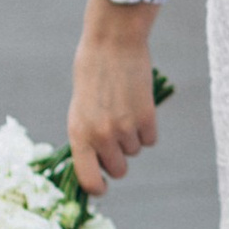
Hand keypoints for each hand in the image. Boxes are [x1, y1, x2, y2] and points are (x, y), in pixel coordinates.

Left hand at [69, 0, 160, 192]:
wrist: (112, 41)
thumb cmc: (92, 72)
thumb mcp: (79, 107)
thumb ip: (87, 135)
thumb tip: (98, 163)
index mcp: (78, 133)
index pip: (88, 180)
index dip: (98, 188)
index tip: (102, 186)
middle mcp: (101, 135)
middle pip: (119, 169)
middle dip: (119, 158)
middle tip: (116, 136)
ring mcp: (125, 127)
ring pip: (135, 151)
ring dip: (133, 137)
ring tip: (124, 110)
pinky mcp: (147, 117)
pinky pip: (150, 139)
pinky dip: (147, 128)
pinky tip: (139, 106)